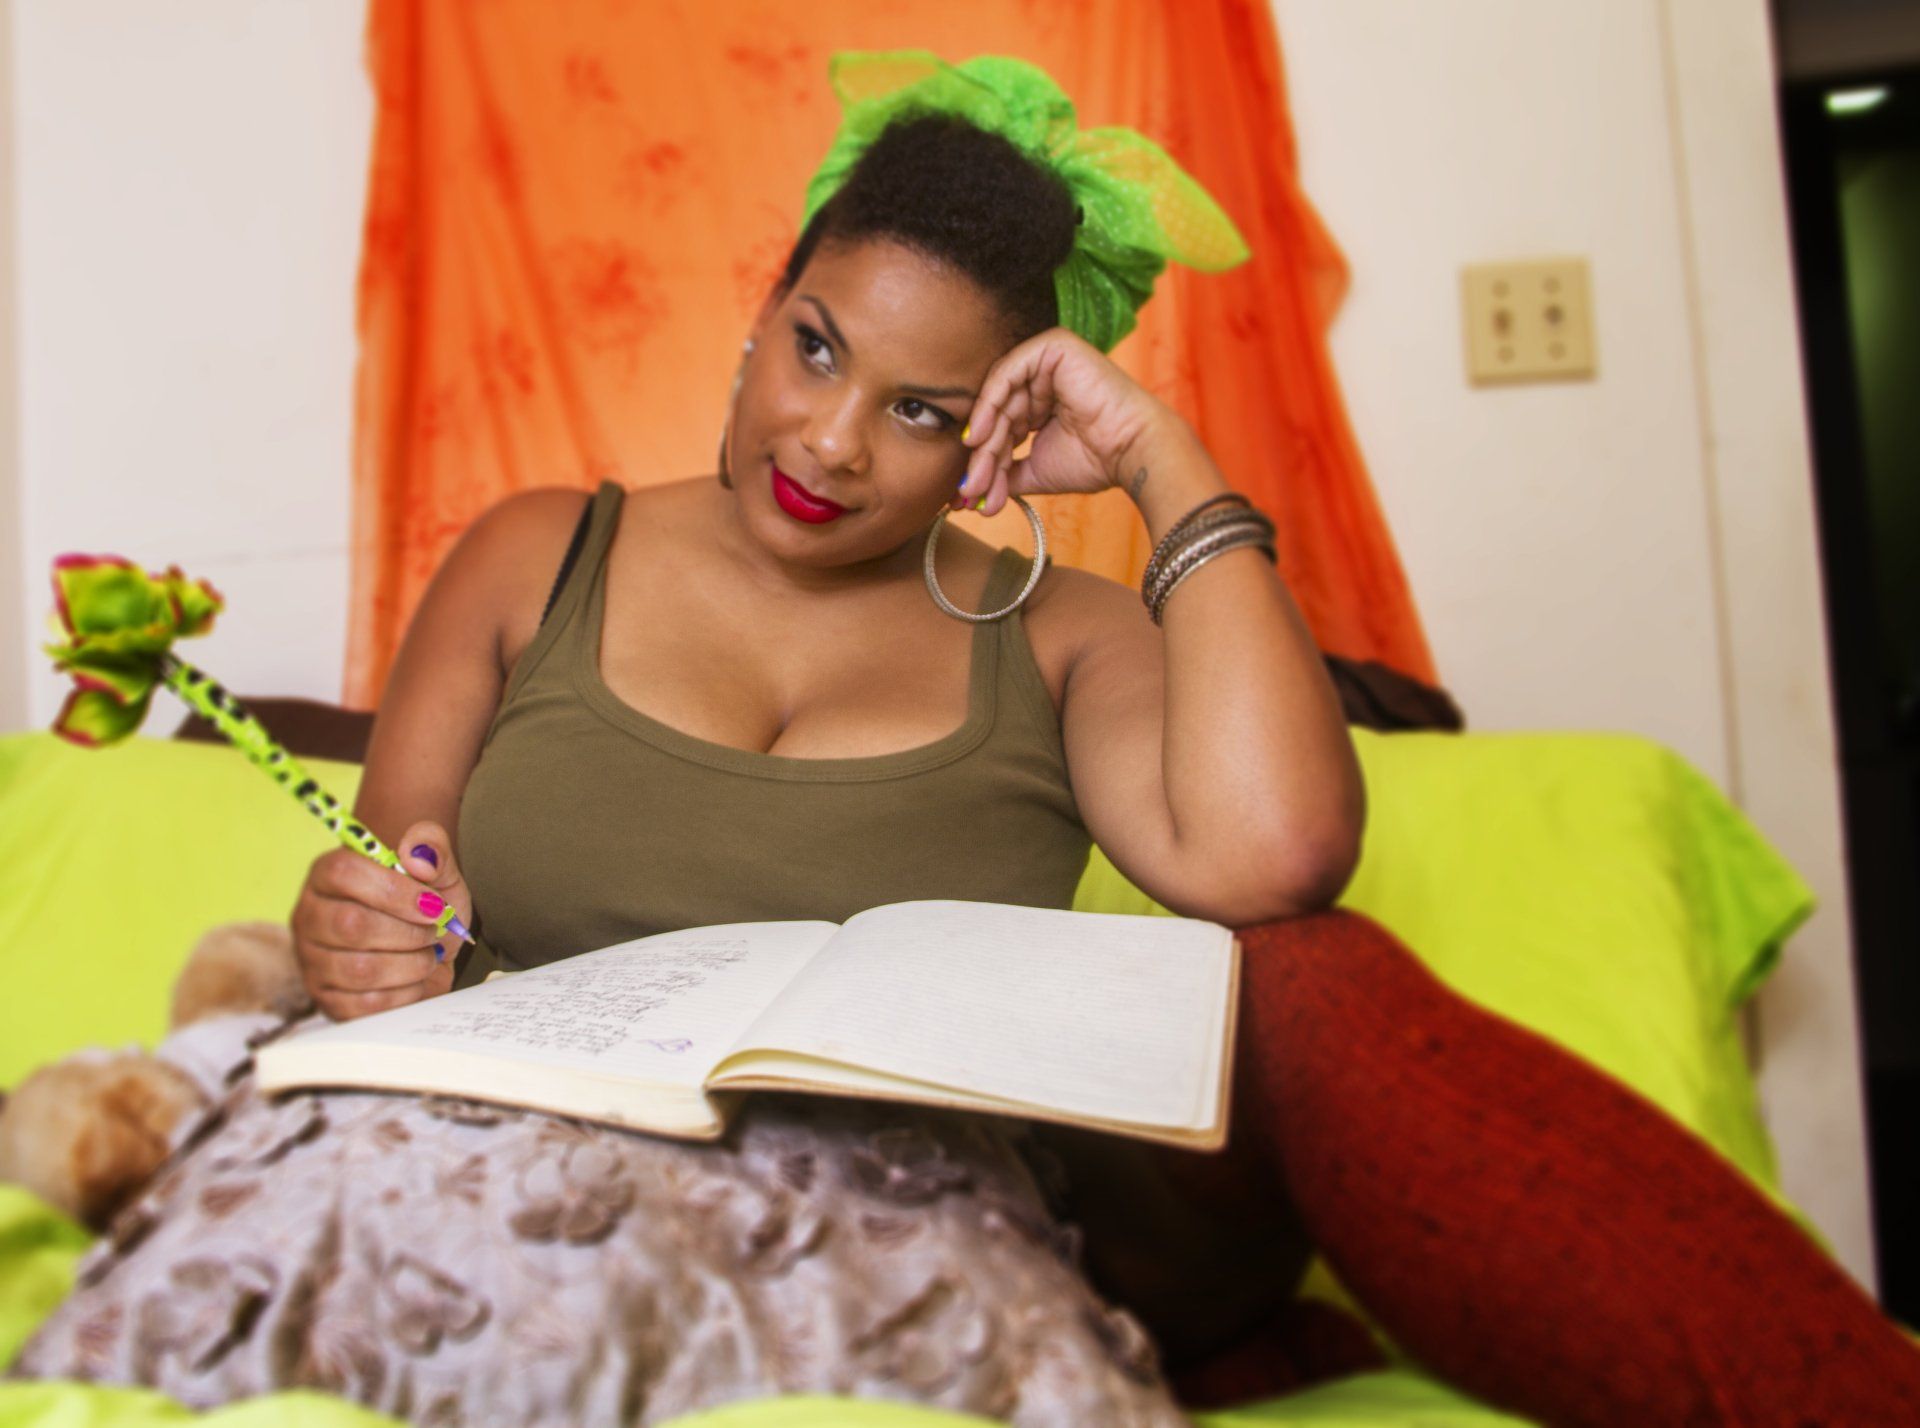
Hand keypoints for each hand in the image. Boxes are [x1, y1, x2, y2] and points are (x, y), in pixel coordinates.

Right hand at [289, 820, 470, 1020]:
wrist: (429, 946)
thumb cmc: (424, 905)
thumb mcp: (438, 870)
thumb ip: (432, 847)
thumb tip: (418, 855)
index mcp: (328, 874)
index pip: (344, 873)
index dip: (395, 891)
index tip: (433, 904)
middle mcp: (310, 915)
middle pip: (352, 925)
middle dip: (409, 932)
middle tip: (434, 931)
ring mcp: (312, 960)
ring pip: (360, 969)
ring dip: (411, 964)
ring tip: (428, 955)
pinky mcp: (327, 999)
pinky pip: (365, 1005)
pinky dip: (405, 994)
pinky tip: (415, 979)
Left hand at [952, 327, 1186, 516]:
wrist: (1132, 451)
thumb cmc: (1096, 460)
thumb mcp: (1037, 469)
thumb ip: (1006, 473)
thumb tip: (972, 493)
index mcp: (1043, 403)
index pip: (1002, 426)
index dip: (985, 459)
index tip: (969, 493)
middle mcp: (1044, 379)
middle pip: (998, 414)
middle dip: (983, 456)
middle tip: (971, 489)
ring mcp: (1048, 360)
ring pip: (1000, 397)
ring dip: (985, 438)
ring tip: (978, 473)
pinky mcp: (1054, 346)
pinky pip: (1009, 372)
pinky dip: (989, 404)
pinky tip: (979, 436)